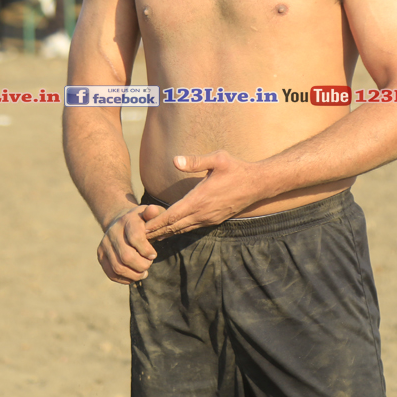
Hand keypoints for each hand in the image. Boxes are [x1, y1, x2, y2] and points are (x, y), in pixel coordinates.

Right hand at [97, 205, 158, 283]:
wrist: (121, 221)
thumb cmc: (142, 219)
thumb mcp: (150, 213)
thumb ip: (154, 212)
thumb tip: (153, 210)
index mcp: (127, 220)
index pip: (135, 238)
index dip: (146, 250)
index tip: (153, 255)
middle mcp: (113, 231)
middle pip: (126, 256)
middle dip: (141, 265)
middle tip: (149, 264)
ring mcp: (104, 244)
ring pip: (118, 267)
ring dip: (134, 275)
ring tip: (143, 273)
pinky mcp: (100, 254)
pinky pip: (110, 273)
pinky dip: (124, 279)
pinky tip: (133, 276)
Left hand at [143, 151, 265, 239]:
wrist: (258, 184)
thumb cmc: (237, 168)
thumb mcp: (217, 159)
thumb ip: (195, 161)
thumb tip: (174, 160)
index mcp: (199, 199)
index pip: (171, 215)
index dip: (155, 222)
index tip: (140, 228)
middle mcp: (202, 212)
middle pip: (174, 226)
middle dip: (156, 231)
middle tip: (138, 237)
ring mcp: (209, 218)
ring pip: (183, 229)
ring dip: (166, 233)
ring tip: (150, 237)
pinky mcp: (214, 220)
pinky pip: (192, 227)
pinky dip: (179, 230)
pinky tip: (172, 230)